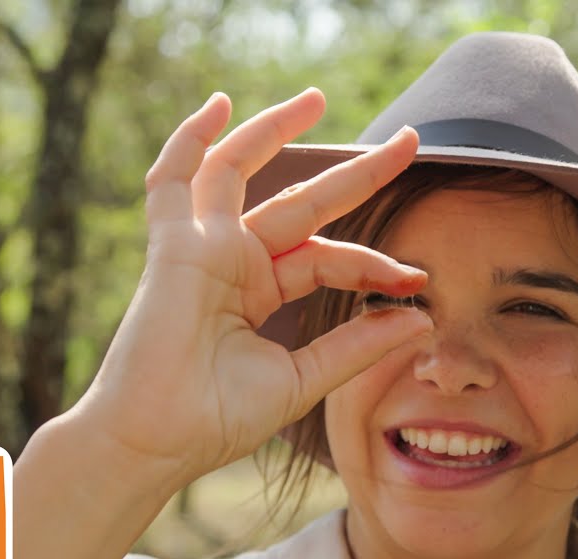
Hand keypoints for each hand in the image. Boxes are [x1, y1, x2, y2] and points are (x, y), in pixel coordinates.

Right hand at [72, 88, 430, 485]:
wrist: (157, 441)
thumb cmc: (216, 420)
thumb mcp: (302, 380)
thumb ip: (355, 347)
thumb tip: (420, 320)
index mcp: (261, 292)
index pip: (328, 258)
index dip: (375, 264)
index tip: (417, 278)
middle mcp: (235, 262)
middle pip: (304, 202)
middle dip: (358, 173)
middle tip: (410, 141)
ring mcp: (203, 248)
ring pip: (241, 171)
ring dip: (276, 130)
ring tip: (319, 98)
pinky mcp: (175, 246)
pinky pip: (174, 180)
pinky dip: (190, 141)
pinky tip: (220, 107)